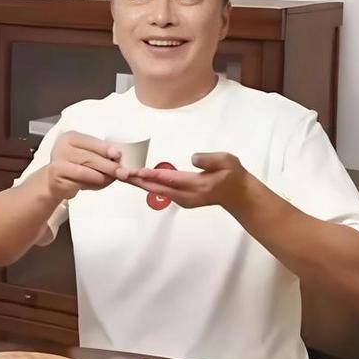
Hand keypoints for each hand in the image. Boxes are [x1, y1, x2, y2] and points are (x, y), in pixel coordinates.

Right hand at [41, 131, 122, 200]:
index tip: (118, 154)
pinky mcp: (57, 173)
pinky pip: (80, 176)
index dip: (105, 148)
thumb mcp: (87, 159)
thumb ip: (101, 157)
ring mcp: (58, 159)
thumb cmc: (73, 169)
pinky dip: (93, 180)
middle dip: (109, 165)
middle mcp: (63, 146)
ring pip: (86, 166)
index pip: (91, 141)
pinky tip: (101, 182)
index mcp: (72, 137)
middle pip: (90, 155)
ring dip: (104, 174)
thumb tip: (121, 161)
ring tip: (114, 178)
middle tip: (123, 172)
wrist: (53, 182)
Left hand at [117, 152, 252, 210]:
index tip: (137, 171)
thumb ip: (211, 159)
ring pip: (157, 191)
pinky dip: (147, 185)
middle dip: (138, 181)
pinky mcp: (181, 200)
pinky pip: (160, 192)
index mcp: (199, 185)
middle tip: (120, 173)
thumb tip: (192, 158)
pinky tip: (136, 179)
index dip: (153, 174)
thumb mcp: (228, 161)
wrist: (238, 195)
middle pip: (158, 188)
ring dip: (140, 184)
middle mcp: (187, 196)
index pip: (172, 179)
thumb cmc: (233, 174)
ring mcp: (183, 200)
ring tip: (122, 175)